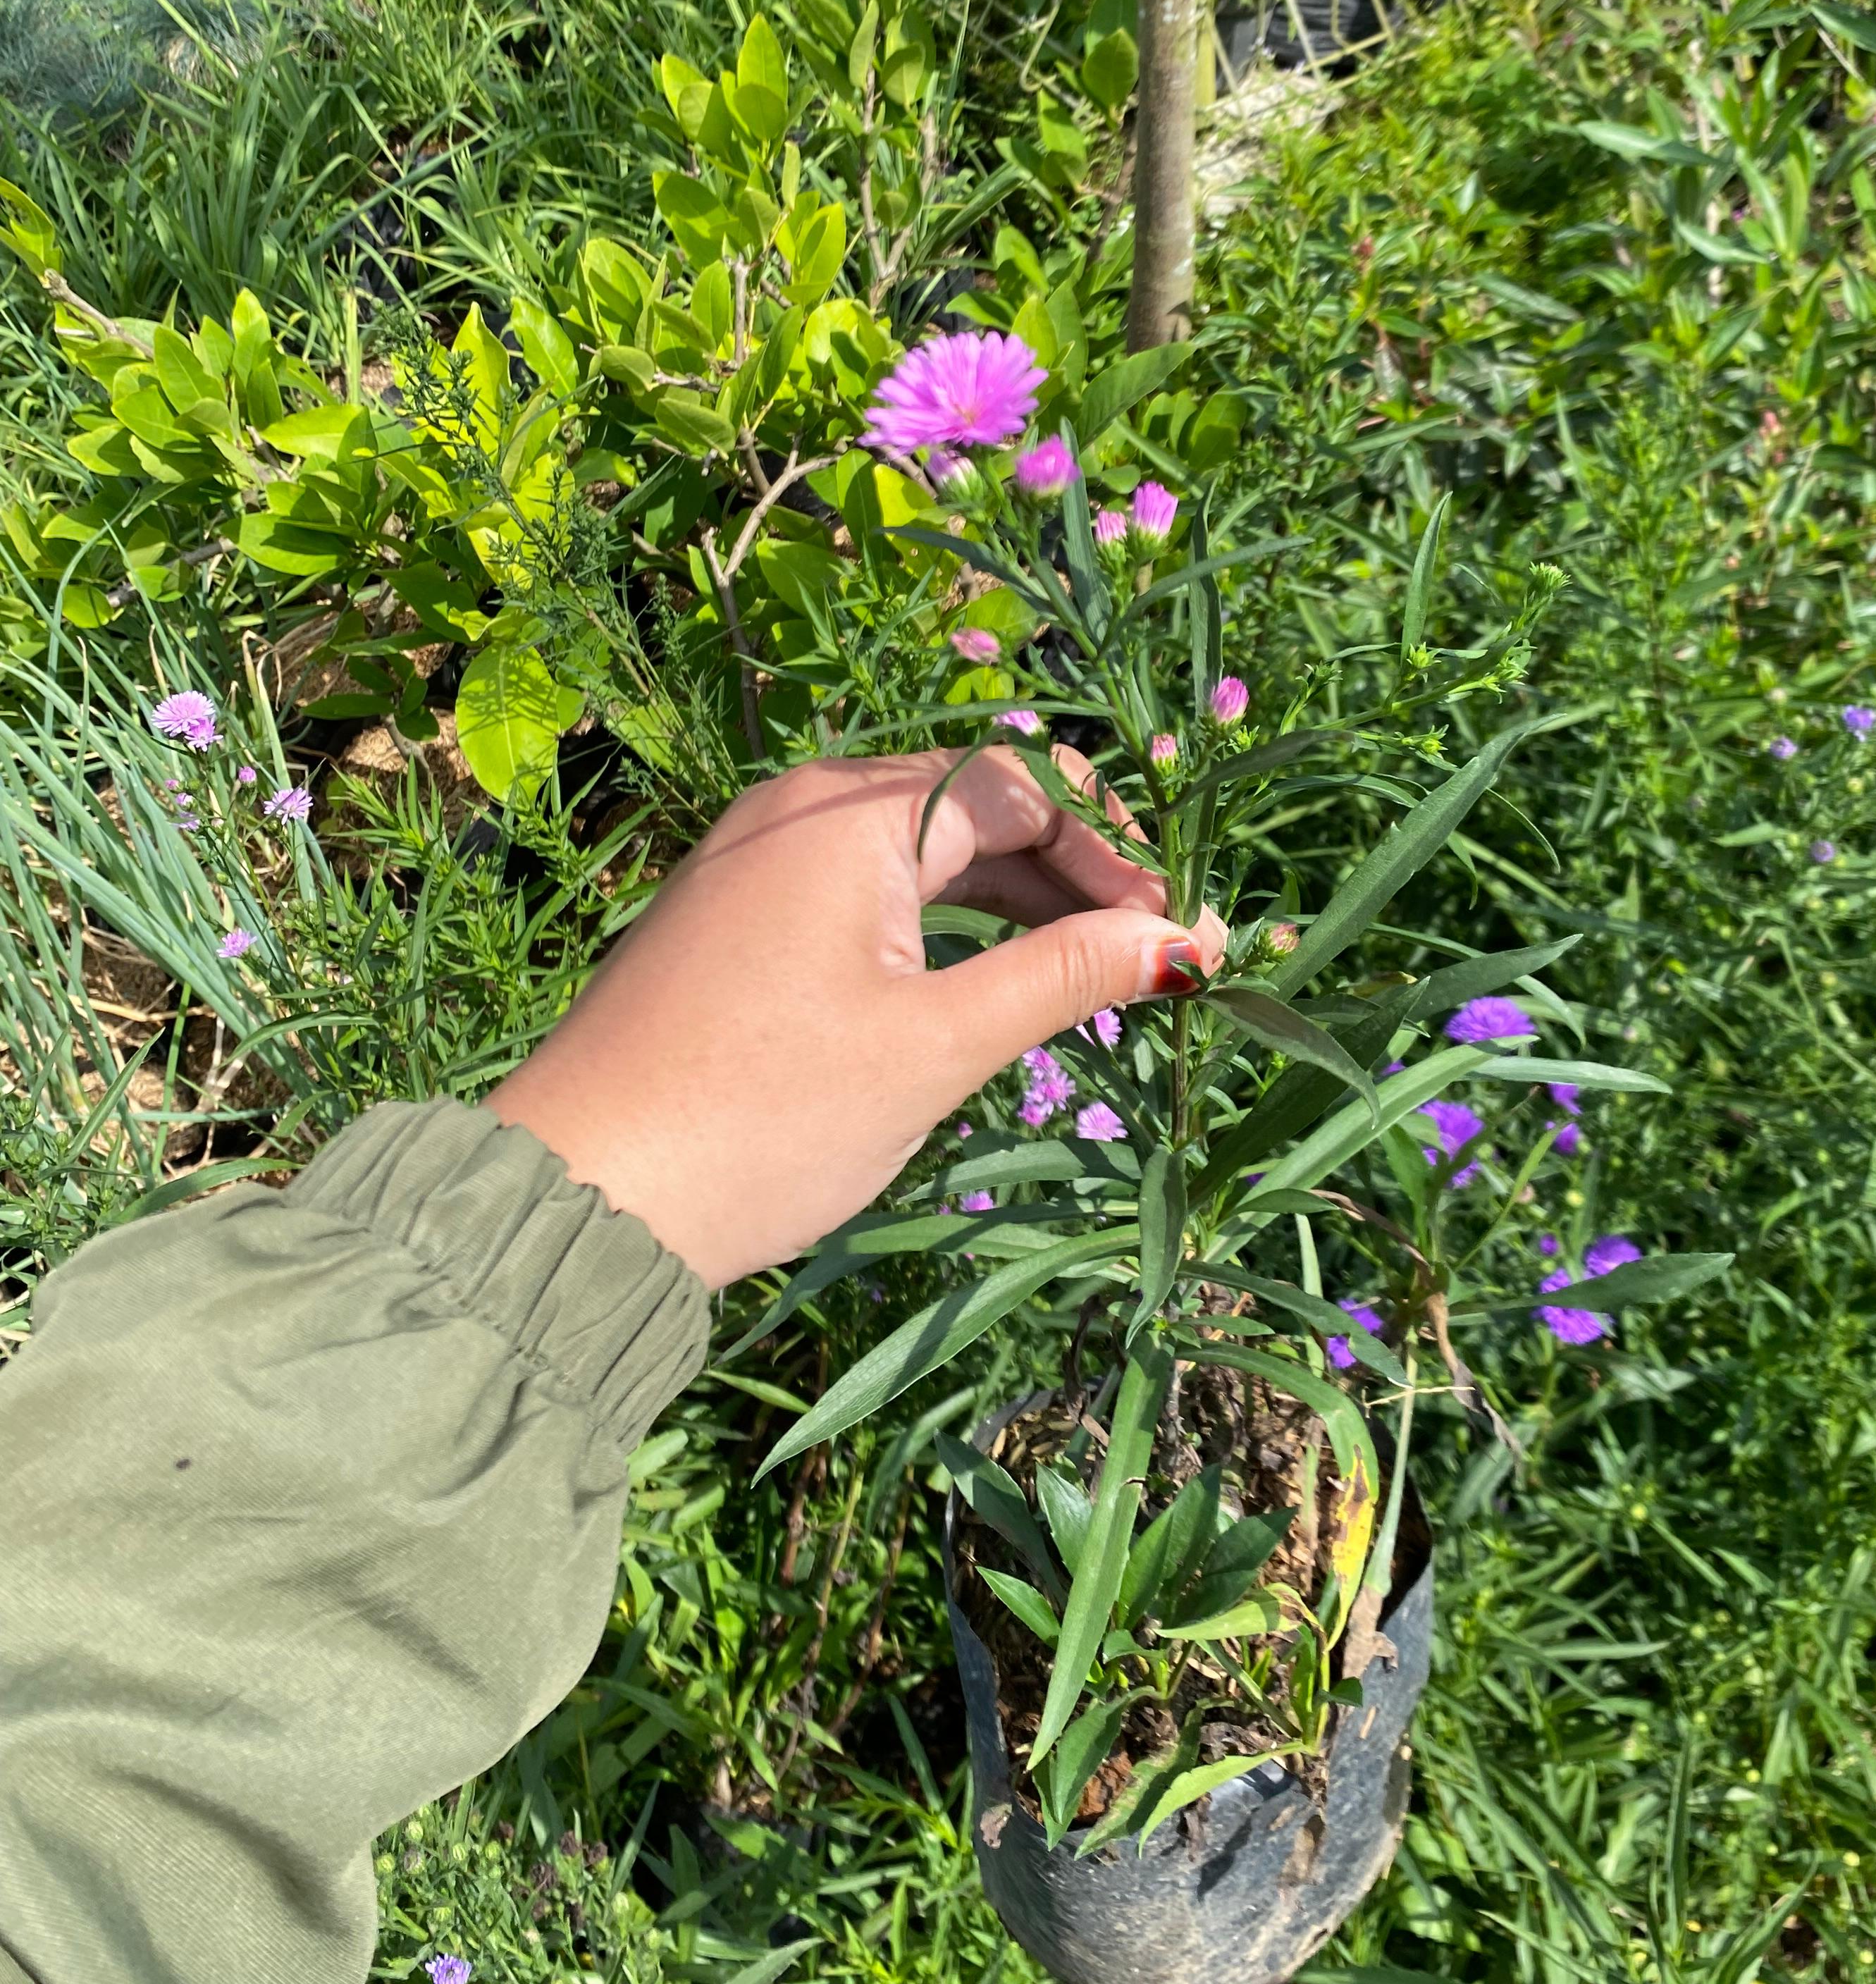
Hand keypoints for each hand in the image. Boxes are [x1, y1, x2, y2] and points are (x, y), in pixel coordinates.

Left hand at [485, 747, 1224, 1289]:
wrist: (582, 1197)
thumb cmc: (767, 1118)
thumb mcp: (936, 1045)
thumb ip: (1063, 976)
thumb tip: (1184, 939)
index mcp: (848, 814)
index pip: (1021, 786)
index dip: (1113, 852)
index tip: (1177, 932)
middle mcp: (800, 809)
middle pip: (974, 805)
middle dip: (1074, 872)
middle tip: (1152, 956)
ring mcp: (760, 859)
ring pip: (923, 850)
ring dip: (1014, 903)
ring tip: (1092, 977)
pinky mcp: (739, 917)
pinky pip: (868, 888)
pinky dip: (943, 927)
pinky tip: (992, 985)